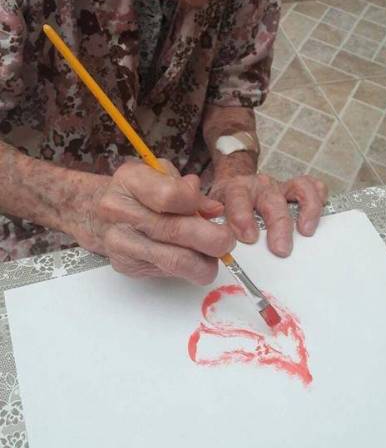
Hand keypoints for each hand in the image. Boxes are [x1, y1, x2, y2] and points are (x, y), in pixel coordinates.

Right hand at [68, 160, 234, 283]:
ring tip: (214, 257)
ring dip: (203, 263)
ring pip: (174, 260)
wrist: (97, 214)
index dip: (196, 203)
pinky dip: (186, 269)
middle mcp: (118, 210)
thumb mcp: (162, 176)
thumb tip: (214, 210)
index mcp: (129, 180)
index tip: (210, 209)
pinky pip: (165, 272)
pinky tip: (191, 259)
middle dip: (212, 239)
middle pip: (176, 231)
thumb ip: (190, 191)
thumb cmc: (138, 192)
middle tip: (226, 241)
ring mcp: (119, 241)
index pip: (170, 195)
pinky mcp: (125, 266)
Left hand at [209, 173, 327, 256]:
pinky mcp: (295, 190)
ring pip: (299, 188)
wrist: (233, 185)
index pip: (238, 198)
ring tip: (306, 231)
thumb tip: (213, 250)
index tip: (248, 237)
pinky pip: (313, 187)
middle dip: (278, 225)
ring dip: (306, 209)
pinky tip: (319, 217)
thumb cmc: (224, 207)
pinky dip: (319, 199)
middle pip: (272, 200)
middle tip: (281, 249)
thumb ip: (212, 227)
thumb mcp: (211, 214)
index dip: (243, 216)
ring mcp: (280, 187)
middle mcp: (260, 186)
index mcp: (235, 189)